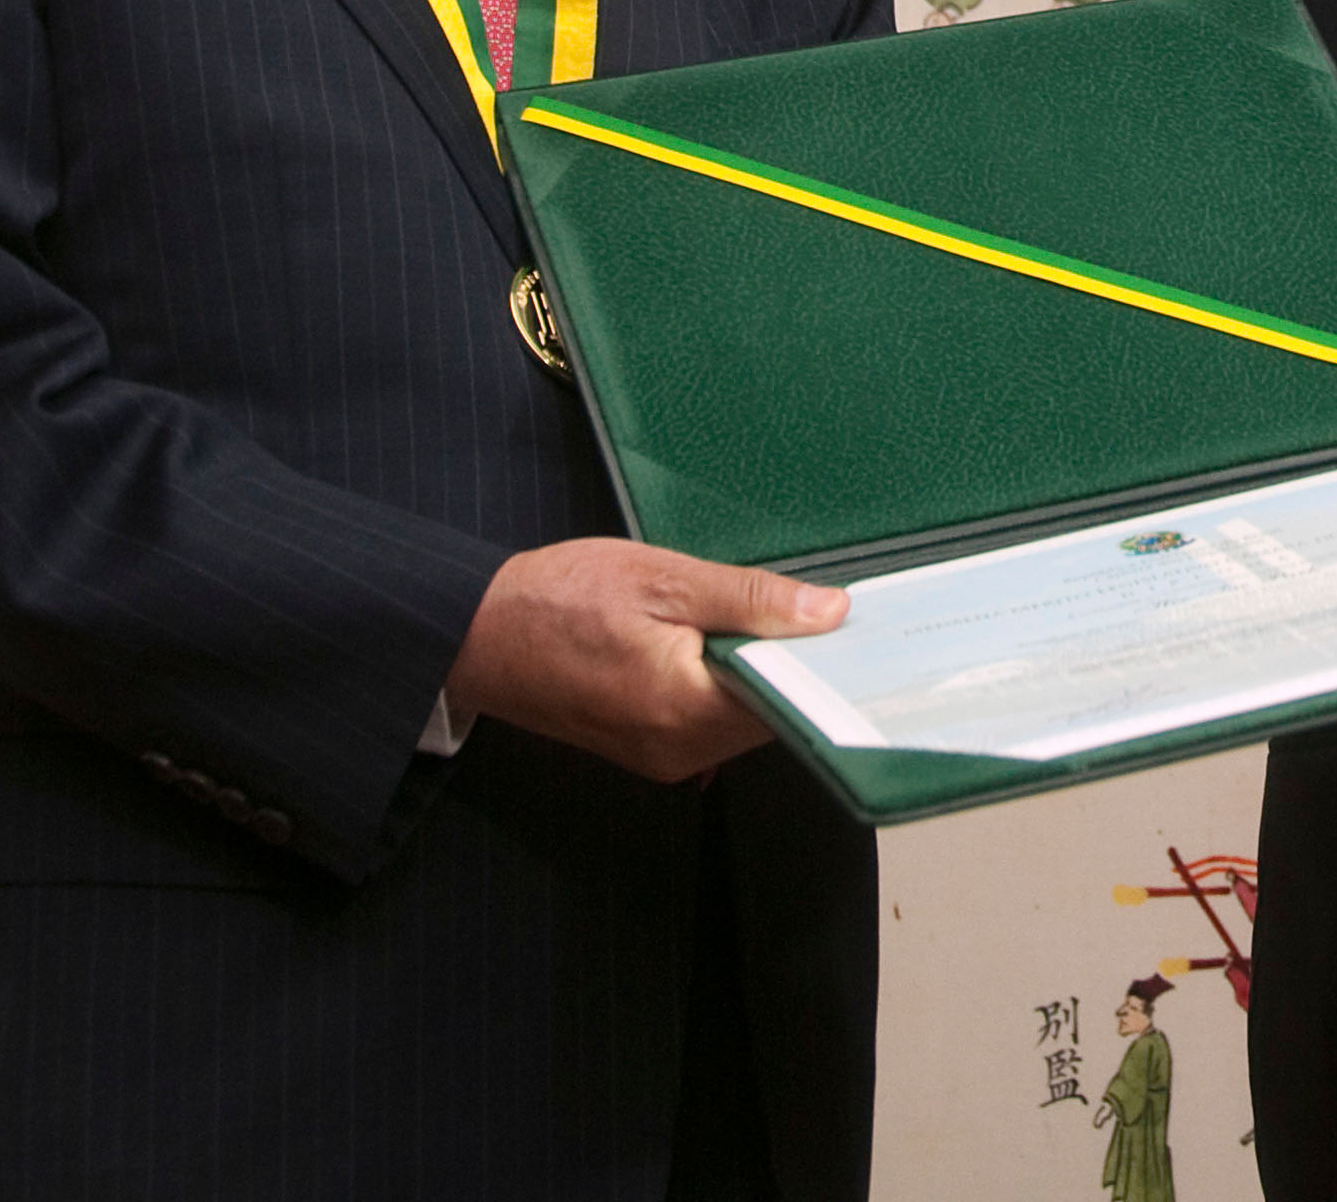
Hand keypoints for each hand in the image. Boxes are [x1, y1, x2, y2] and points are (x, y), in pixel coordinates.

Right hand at [442, 538, 844, 784]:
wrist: (475, 634)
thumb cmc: (556, 599)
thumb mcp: (661, 577)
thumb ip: (749, 598)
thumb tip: (829, 614)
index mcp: (686, 710)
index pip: (792, 704)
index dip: (830, 667)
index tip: (860, 630)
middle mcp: (679, 752)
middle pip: (773, 716)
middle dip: (797, 667)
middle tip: (823, 610)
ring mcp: (662, 758)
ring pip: (743, 720)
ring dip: (759, 674)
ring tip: (765, 618)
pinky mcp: (647, 749)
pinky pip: (711, 723)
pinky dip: (726, 686)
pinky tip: (723, 643)